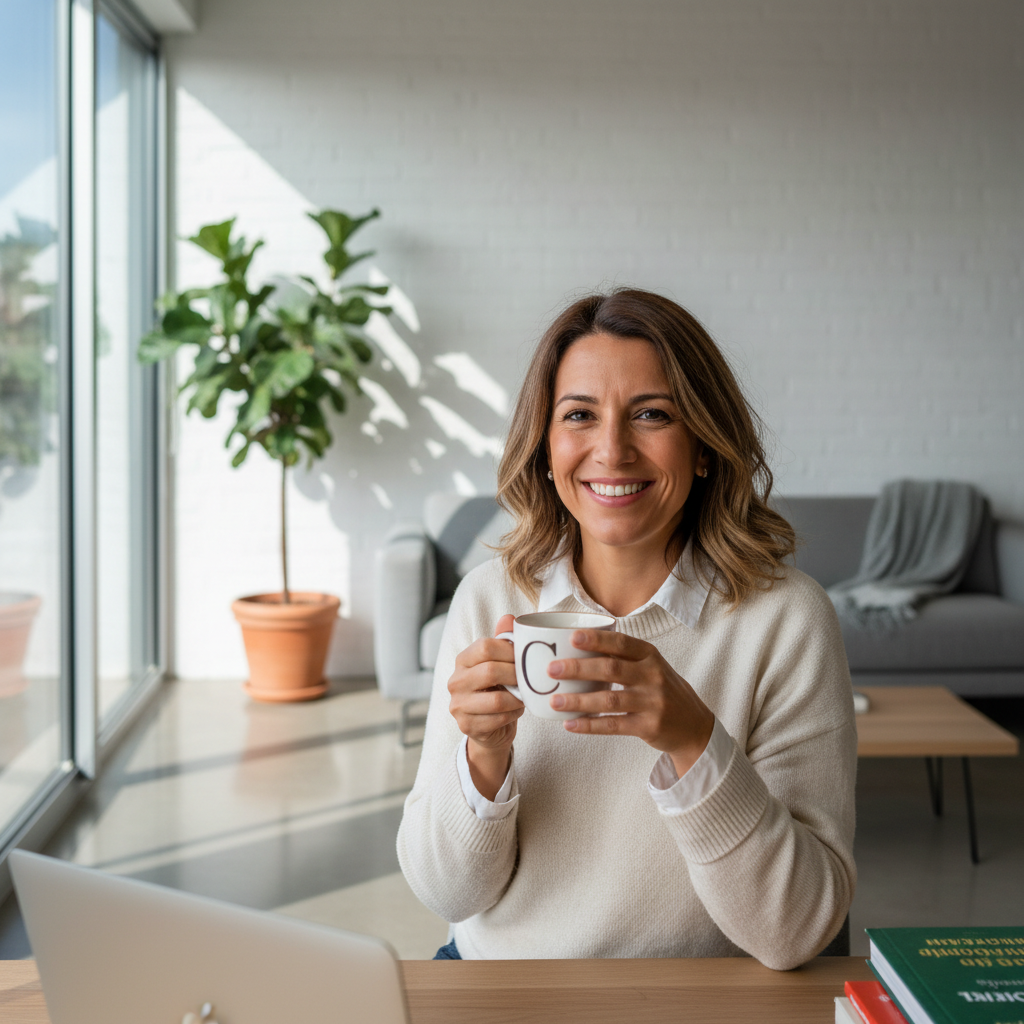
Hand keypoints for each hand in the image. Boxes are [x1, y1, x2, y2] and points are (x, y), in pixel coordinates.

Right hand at [447, 614, 524, 798]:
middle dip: (516, 675)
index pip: (485, 647)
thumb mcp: (501, 663)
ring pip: (496, 700)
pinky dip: (513, 715)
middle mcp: (455, 681)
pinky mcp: (466, 726)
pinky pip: (498, 719)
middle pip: (490, 671)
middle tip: (531, 679)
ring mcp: (458, 705)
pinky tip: (516, 711)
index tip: (525, 657)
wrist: (490, 726)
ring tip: (525, 697)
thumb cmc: (498, 689)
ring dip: (517, 699)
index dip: (510, 651)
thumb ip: (504, 640)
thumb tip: (509, 617)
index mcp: (463, 660)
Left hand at [546, 628, 714, 776]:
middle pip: (611, 668)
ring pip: (609, 699)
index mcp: (650, 655)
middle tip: (552, 670)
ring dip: (578, 701)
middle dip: (578, 668)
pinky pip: (614, 725)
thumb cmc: (662, 690)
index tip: (571, 638)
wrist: (694, 725)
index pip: (621, 642)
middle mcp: (652, 676)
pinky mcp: (649, 726)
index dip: (596, 639)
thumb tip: (576, 646)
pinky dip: (590, 725)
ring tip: (555, 701)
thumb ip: (622, 657)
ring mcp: (652, 702)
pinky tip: (570, 725)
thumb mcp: (650, 666)